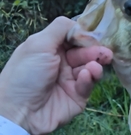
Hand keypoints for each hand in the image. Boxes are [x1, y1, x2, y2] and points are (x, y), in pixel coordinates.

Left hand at [0, 16, 112, 134]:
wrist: (20, 112)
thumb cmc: (25, 74)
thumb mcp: (38, 44)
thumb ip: (60, 29)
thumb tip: (79, 22)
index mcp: (49, 48)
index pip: (73, 37)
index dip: (85, 34)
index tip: (97, 33)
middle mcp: (61, 63)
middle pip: (84, 52)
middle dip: (95, 51)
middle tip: (106, 53)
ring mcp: (70, 80)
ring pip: (89, 68)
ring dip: (94, 65)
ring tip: (95, 67)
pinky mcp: (78, 97)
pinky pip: (88, 85)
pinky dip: (89, 79)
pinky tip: (86, 76)